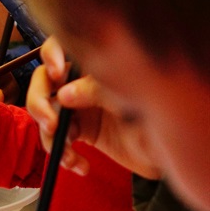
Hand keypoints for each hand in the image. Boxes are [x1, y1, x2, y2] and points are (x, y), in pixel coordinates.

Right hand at [27, 36, 160, 177]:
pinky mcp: (80, 131)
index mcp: (96, 61)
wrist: (170, 154)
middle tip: (50, 123)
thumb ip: (97, 90)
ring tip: (68, 153)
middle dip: (40, 103)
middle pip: (44, 82)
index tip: (57, 73)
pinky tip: (79, 164)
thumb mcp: (130, 97)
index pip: (61, 46)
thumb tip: (63, 94)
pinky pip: (57, 140)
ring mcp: (80, 105)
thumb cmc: (158, 118)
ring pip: (46, 114)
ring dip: (49, 137)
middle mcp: (83, 80)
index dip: (52, 55)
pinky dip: (62, 155)